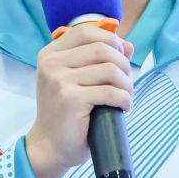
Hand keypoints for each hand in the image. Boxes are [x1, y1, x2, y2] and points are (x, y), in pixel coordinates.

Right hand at [26, 24, 133, 177]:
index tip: (121, 57)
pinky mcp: (71, 99)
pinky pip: (110, 92)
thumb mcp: (78, 80)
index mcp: (50, 54)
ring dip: (126, 84)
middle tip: (126, 83)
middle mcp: (51, 63)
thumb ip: (100, 59)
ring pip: (109, 70)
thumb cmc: (66, 113)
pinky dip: (124, 99)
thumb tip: (129, 45)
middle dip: (123, 64)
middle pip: (102, 48)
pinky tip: (124, 107)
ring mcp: (59, 80)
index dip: (111, 40)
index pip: (86, 31)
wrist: (50, 146)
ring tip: (126, 96)